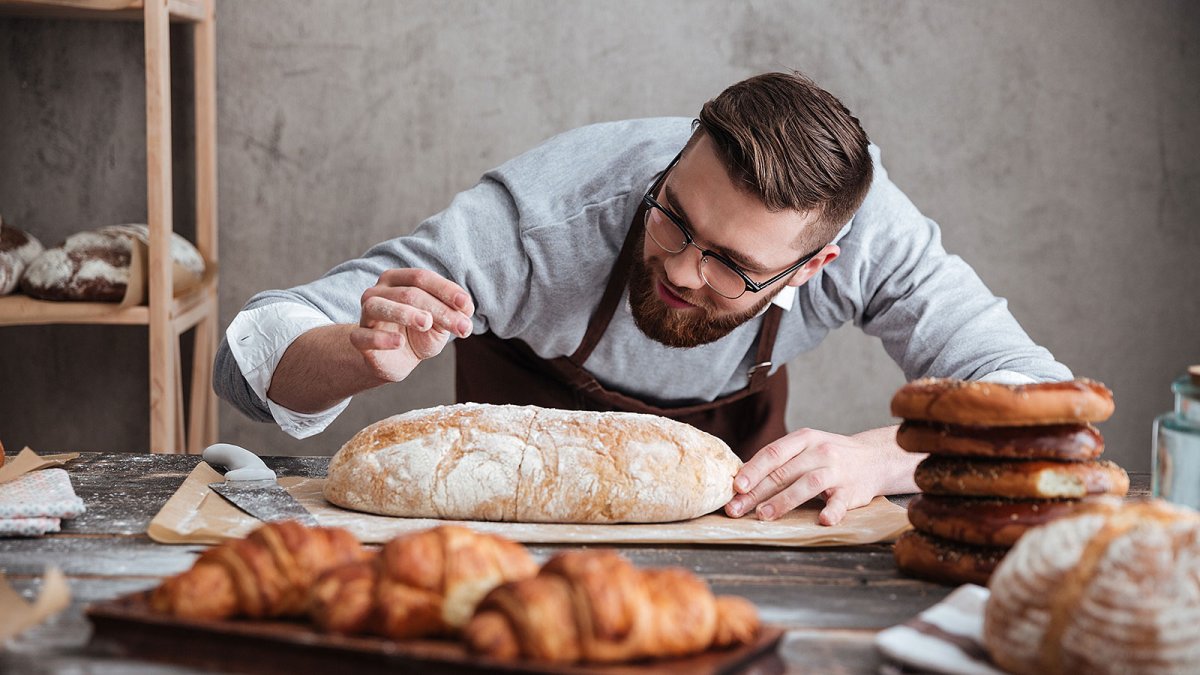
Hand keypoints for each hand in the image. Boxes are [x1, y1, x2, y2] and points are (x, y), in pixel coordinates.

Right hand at [351, 268, 474, 381]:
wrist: (398, 359)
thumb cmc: (419, 333)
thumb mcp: (440, 322)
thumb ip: (451, 313)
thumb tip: (465, 311)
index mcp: (399, 280)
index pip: (421, 277)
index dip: (446, 290)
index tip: (466, 306)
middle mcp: (378, 291)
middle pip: (409, 293)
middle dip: (439, 310)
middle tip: (463, 328)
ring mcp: (366, 314)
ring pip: (379, 306)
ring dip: (405, 313)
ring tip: (426, 323)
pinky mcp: (359, 338)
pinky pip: (363, 336)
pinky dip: (381, 338)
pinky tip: (399, 342)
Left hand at [724, 426, 912, 525]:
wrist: (874, 458)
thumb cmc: (828, 457)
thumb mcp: (805, 448)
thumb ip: (779, 461)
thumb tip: (741, 482)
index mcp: (804, 439)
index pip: (773, 453)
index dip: (753, 470)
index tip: (735, 486)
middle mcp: (820, 452)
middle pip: (784, 472)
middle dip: (757, 492)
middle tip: (737, 509)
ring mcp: (837, 471)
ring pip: (807, 485)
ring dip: (784, 501)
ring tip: (764, 515)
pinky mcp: (852, 491)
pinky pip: (841, 502)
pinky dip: (832, 511)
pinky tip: (822, 520)